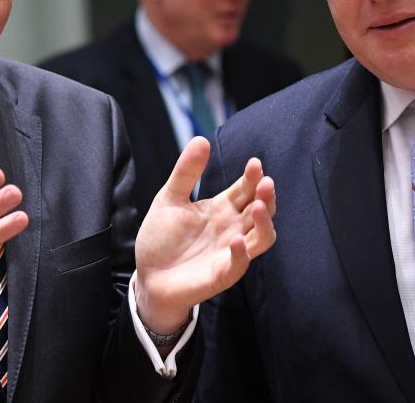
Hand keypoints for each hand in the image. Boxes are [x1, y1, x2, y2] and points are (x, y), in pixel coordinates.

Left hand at [134, 137, 275, 333]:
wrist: (148, 276)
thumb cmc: (162, 238)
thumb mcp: (169, 199)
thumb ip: (186, 172)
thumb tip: (201, 138)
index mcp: (222, 208)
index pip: (245, 189)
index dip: (253, 177)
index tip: (254, 164)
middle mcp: (232, 228)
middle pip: (261, 210)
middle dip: (266, 196)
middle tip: (265, 182)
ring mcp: (230, 252)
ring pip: (262, 237)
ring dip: (265, 222)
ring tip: (260, 206)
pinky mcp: (221, 274)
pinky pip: (239, 265)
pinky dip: (241, 254)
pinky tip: (235, 240)